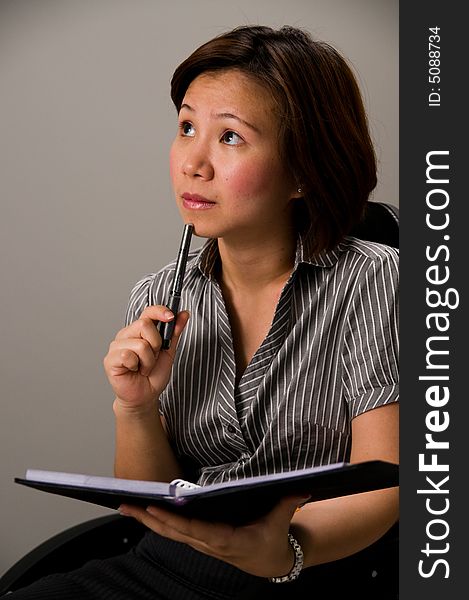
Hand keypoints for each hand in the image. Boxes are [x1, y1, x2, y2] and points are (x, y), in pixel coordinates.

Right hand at [103, 306, 189, 410]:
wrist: (146, 396)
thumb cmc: (154, 375)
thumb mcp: (169, 352)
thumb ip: (175, 333)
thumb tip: (183, 313)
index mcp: (139, 330)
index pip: (148, 312)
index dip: (160, 311)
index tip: (171, 317)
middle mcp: (126, 334)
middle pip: (144, 324)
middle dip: (157, 344)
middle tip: (154, 357)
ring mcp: (116, 346)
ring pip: (140, 344)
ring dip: (148, 360)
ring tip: (144, 367)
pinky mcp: (110, 359)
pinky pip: (127, 356)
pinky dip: (137, 366)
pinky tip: (134, 371)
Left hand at [118, 494, 307, 577]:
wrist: (271, 562)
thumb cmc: (272, 540)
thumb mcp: (280, 523)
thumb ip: (287, 503)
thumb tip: (300, 488)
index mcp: (227, 540)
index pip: (197, 530)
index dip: (177, 520)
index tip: (159, 508)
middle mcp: (209, 543)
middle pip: (174, 532)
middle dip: (150, 519)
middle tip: (128, 504)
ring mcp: (202, 543)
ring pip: (169, 533)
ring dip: (147, 520)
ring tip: (127, 505)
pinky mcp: (199, 540)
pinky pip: (174, 531)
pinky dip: (157, 522)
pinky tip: (143, 512)